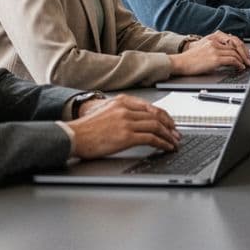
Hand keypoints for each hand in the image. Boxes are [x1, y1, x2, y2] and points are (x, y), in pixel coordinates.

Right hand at [65, 94, 179, 157]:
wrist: (72, 136)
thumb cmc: (85, 129)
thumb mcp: (105, 111)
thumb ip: (121, 112)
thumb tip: (138, 122)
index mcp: (121, 101)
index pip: (150, 107)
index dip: (164, 116)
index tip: (170, 123)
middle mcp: (126, 109)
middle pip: (156, 116)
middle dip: (170, 126)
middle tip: (176, 134)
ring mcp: (127, 122)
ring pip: (157, 127)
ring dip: (169, 136)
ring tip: (174, 143)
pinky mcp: (126, 136)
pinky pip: (151, 139)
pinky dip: (162, 143)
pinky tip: (166, 148)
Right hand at [169, 31, 249, 74]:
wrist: (179, 63)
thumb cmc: (190, 59)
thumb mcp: (204, 49)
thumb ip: (216, 49)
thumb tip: (228, 57)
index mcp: (213, 39)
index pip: (233, 41)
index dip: (241, 48)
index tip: (246, 54)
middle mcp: (215, 42)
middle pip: (236, 46)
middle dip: (245, 54)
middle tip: (249, 61)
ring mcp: (215, 50)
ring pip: (235, 53)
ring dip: (243, 60)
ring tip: (246, 65)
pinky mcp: (215, 58)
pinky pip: (232, 60)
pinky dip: (238, 64)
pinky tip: (240, 67)